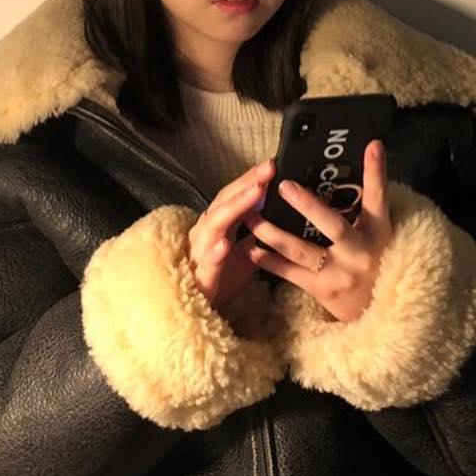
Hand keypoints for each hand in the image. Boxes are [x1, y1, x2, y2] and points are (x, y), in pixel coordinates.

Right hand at [186, 158, 275, 310]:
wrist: (196, 310)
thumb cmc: (220, 277)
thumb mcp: (246, 253)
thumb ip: (258, 234)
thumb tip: (279, 216)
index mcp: (218, 224)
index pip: (234, 195)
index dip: (251, 179)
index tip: (272, 165)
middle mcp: (206, 231)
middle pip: (225, 201)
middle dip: (247, 184)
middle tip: (268, 169)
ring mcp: (200, 251)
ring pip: (215, 223)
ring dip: (235, 207)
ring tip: (255, 193)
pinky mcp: (200, 274)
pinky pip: (207, 261)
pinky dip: (215, 251)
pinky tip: (225, 244)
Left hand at [242, 140, 391, 322]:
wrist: (378, 309)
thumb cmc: (374, 259)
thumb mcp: (378, 231)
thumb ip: (365, 202)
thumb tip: (357, 160)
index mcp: (378, 230)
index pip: (379, 196)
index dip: (377, 171)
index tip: (372, 145)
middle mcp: (359, 251)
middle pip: (332, 225)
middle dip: (307, 205)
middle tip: (283, 185)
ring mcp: (339, 272)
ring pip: (300, 250)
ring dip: (272, 232)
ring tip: (250, 216)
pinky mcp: (322, 289)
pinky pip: (290, 273)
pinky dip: (269, 261)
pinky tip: (250, 248)